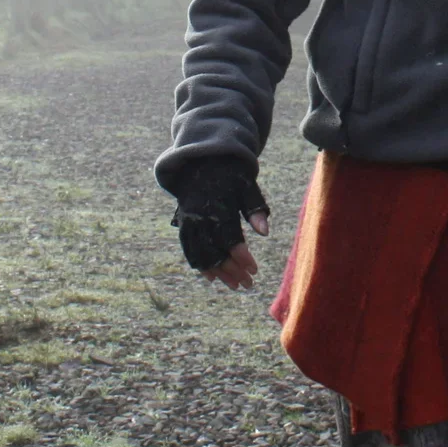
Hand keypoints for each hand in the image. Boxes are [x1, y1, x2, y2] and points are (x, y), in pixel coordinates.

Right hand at [170, 157, 270, 290]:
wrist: (201, 161)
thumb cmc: (231, 174)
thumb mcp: (247, 185)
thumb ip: (256, 207)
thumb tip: (265, 233)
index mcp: (217, 203)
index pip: (229, 237)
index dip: (241, 256)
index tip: (254, 270)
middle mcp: (200, 214)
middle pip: (214, 250)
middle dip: (232, 270)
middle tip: (248, 284)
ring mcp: (188, 220)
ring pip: (200, 253)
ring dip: (217, 272)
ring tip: (234, 285)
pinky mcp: (183, 223)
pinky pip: (189, 249)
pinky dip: (199, 265)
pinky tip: (213, 277)